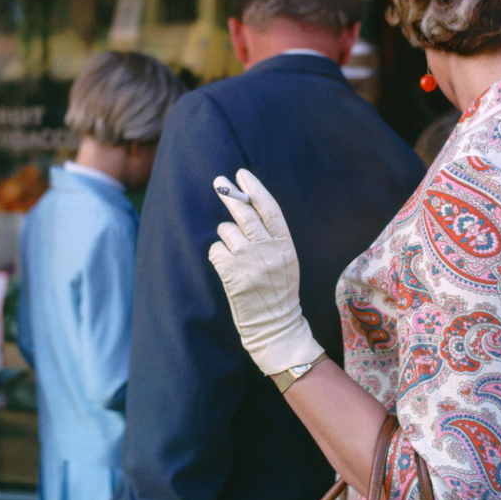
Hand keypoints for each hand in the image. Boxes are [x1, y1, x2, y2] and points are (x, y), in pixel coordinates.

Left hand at [208, 169, 323, 375]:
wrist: (274, 325)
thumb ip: (269, 236)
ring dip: (225, 238)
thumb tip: (245, 207)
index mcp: (284, 245)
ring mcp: (249, 262)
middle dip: (229, 194)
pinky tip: (228, 269)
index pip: (269, 209)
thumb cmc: (278, 291)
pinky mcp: (232, 274)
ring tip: (236, 256)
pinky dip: (218, 256)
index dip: (255, 189)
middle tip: (219, 182)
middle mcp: (268, 250)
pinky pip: (216, 250)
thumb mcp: (284, 260)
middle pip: (244, 213)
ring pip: (226, 231)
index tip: (242, 174)